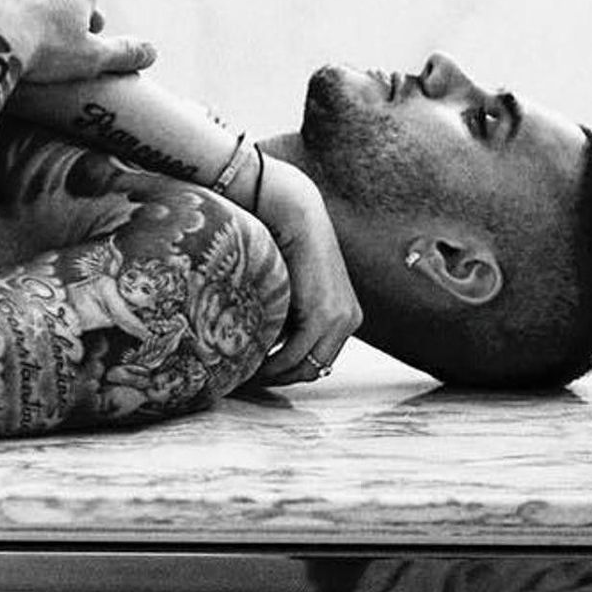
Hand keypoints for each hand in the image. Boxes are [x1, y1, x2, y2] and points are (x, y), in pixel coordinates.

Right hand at [249, 156, 362, 386]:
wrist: (291, 211)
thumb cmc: (280, 239)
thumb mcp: (286, 284)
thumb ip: (282, 311)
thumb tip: (256, 337)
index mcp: (344, 313)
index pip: (315, 357)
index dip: (286, 370)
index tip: (256, 373)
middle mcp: (349, 320)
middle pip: (313, 368)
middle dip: (280, 378)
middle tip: (246, 380)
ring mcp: (340, 319)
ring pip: (305, 367)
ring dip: (273, 375)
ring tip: (242, 375)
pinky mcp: (325, 316)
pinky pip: (297, 356)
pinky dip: (272, 366)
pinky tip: (249, 365)